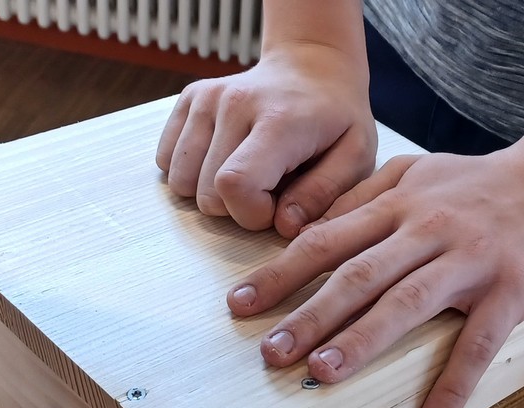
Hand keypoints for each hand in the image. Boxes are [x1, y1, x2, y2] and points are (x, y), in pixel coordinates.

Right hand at [156, 42, 376, 235]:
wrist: (313, 65)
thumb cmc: (337, 119)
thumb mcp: (356, 157)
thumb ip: (323, 195)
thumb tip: (283, 225)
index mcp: (278, 121)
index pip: (234, 185)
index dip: (251, 214)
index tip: (277, 207)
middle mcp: (234, 104)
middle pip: (207, 193)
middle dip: (236, 208)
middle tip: (269, 188)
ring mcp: (206, 99)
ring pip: (180, 182)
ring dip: (212, 192)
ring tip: (249, 172)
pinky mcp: (189, 99)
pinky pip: (167, 161)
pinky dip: (193, 172)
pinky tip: (225, 158)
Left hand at [226, 145, 523, 407]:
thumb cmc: (482, 184)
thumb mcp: (416, 171)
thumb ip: (364, 196)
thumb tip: (305, 231)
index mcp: (397, 203)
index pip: (325, 239)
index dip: (279, 273)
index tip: (238, 305)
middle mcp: (426, 228)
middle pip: (357, 275)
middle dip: (308, 316)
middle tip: (270, 354)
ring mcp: (469, 258)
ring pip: (407, 302)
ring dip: (362, 341)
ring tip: (323, 375)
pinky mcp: (513, 287)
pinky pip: (479, 342)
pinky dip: (453, 384)